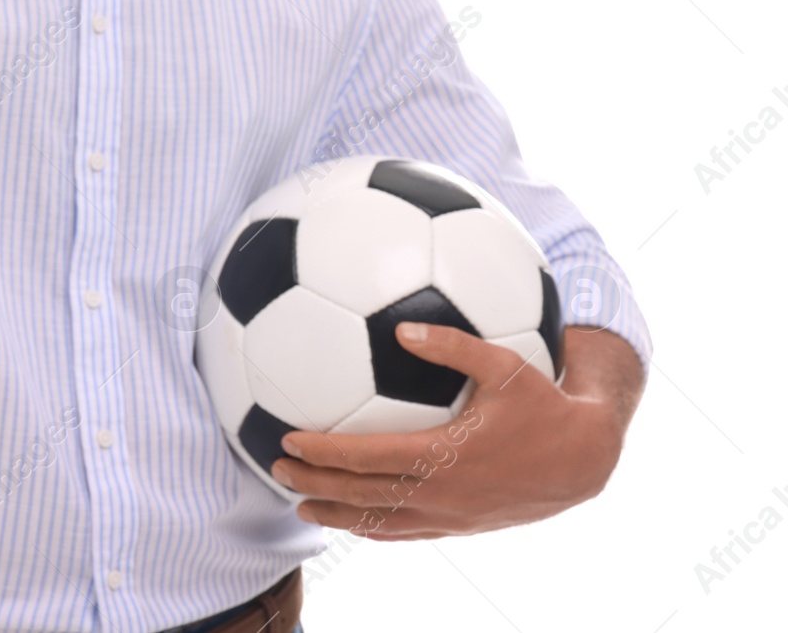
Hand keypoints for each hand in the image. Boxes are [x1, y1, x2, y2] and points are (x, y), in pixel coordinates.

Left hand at [269, 323, 643, 540]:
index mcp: (444, 454)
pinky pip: (407, 533)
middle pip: (362, 494)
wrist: (584, 460)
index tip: (288, 438)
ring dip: (336, 514)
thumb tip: (403, 327)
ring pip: (380, 522)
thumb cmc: (543, 403)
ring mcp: (450, 515)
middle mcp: (441, 492)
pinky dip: (373, 529)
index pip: (367, 456)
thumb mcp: (504, 364)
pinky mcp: (461, 527)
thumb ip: (451, 345)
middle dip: (315, 483)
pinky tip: (352, 520)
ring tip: (300, 507)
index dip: (324, 451)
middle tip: (276, 469)